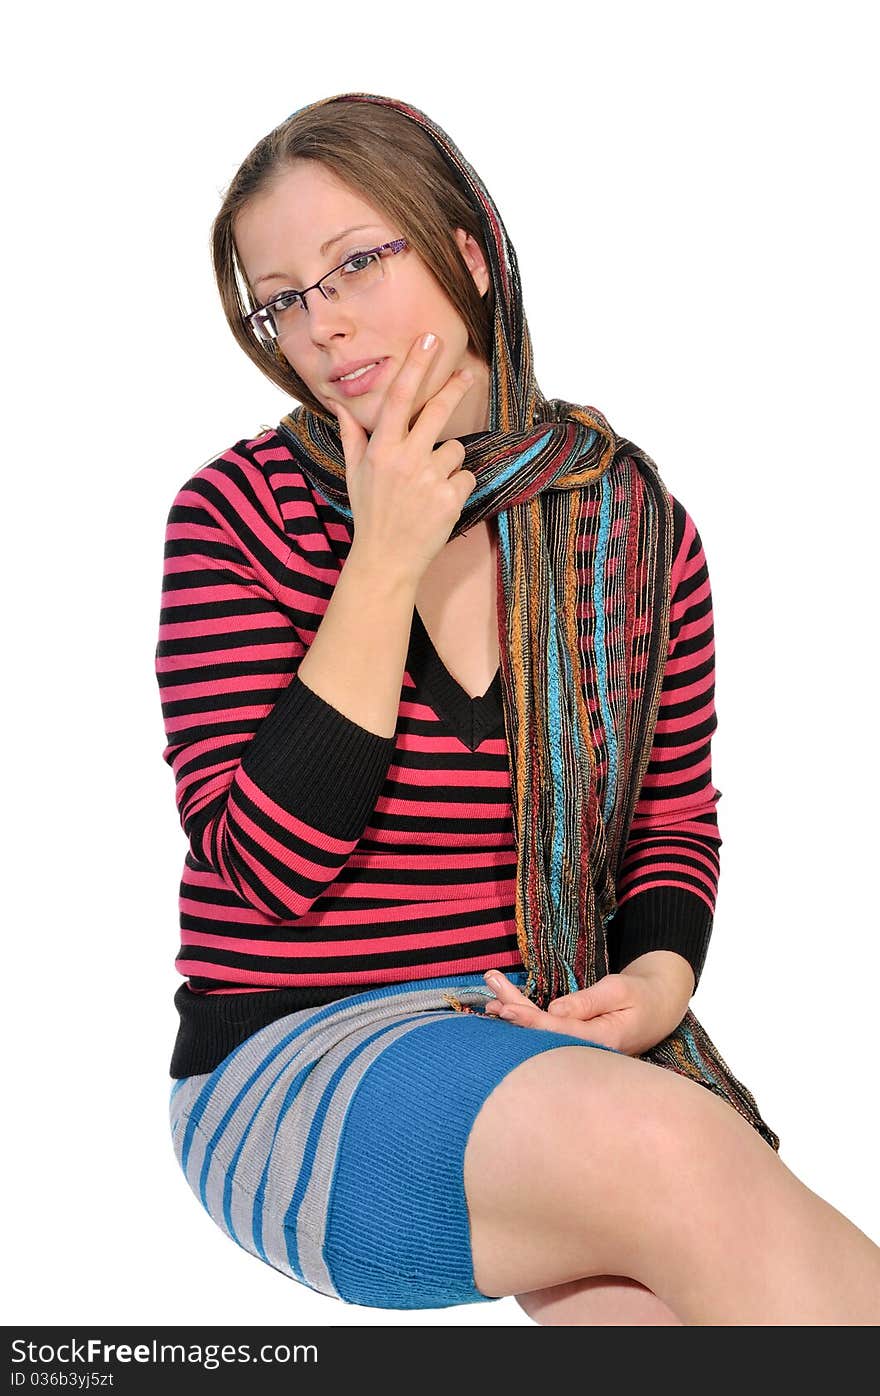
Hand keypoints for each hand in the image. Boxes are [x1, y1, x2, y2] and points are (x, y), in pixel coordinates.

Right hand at [336, 331, 477, 589]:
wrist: (386, 559)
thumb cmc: (370, 513)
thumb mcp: (354, 473)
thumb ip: (353, 435)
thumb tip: (339, 404)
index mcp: (381, 449)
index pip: (398, 398)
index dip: (415, 366)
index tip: (429, 341)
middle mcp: (405, 459)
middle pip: (436, 411)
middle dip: (454, 388)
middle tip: (467, 374)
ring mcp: (429, 479)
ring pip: (454, 450)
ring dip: (447, 464)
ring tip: (428, 487)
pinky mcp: (450, 499)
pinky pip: (465, 477)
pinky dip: (457, 488)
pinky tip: (438, 503)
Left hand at [482, 968, 688, 1056]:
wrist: (660, 1006)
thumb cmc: (643, 996)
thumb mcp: (620, 991)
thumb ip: (588, 1001)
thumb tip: (555, 1010)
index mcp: (602, 1041)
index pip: (558, 1032)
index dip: (530, 1021)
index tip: (506, 1008)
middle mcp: (586, 1050)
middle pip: (542, 1032)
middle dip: (514, 1010)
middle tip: (490, 988)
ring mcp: (580, 1048)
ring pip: (541, 1030)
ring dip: (515, 1010)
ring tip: (490, 994)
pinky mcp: (575, 1040)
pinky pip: (547, 1029)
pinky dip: (526, 1016)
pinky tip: (504, 1008)